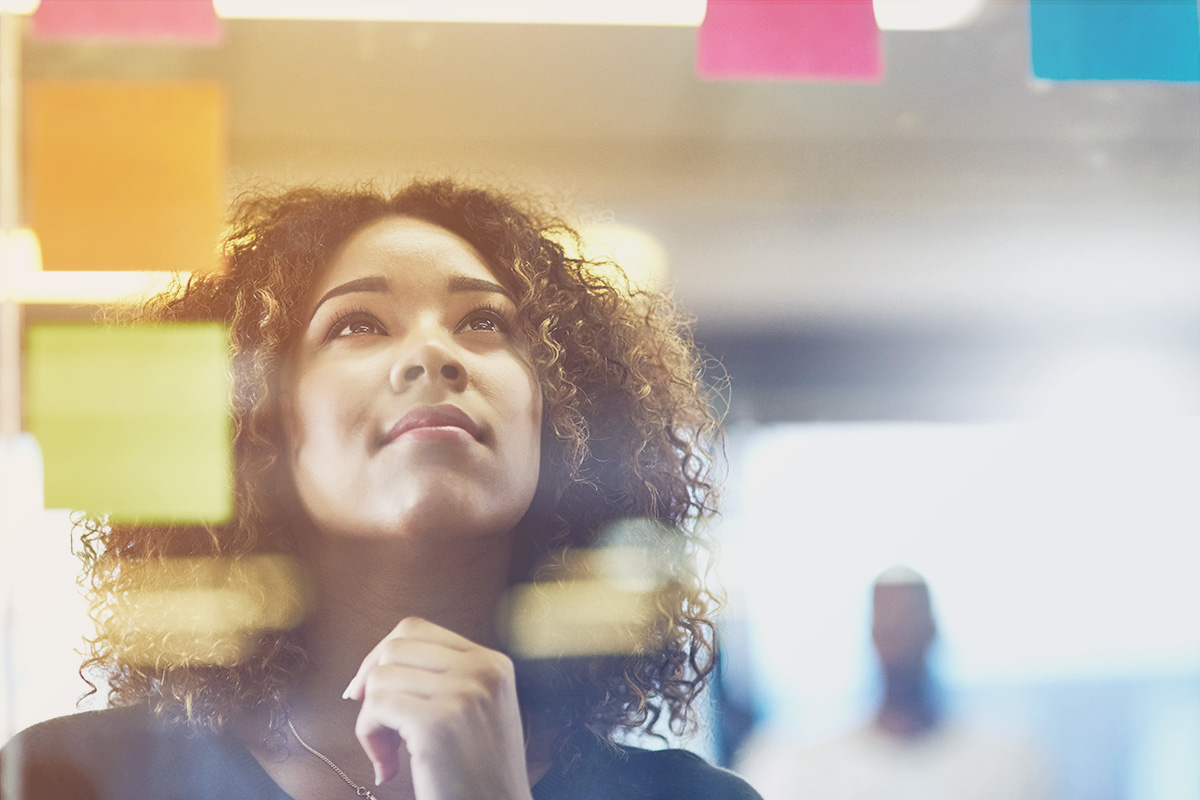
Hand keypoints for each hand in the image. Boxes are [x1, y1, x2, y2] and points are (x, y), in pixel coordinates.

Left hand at [343, 617, 533, 799]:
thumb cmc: (477, 776)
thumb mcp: (475, 711)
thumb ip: (442, 678)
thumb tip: (374, 665)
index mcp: (493, 663)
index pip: (416, 629)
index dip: (381, 656)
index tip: (369, 692)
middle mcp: (483, 670)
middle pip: (395, 646)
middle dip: (371, 683)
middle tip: (378, 726)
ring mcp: (464, 693)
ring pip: (380, 677)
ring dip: (371, 719)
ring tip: (391, 754)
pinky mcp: (439, 723)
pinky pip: (376, 707)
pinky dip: (369, 737)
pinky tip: (388, 768)